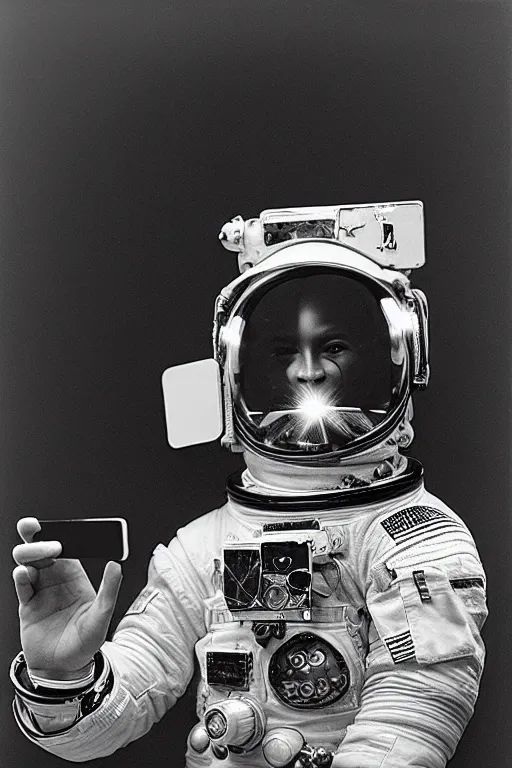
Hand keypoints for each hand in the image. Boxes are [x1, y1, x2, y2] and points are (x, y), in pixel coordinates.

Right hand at [12, 517, 122, 680]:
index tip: (60, 527)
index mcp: (74, 575)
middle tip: (45, 539)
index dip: (61, 534)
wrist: (65, 668)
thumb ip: (109, 591)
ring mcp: (40, 590)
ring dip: (28, 554)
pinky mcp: (27, 605)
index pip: (67, 547)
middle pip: (42, 549)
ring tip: (34, 560)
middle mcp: (55, 578)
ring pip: (27, 562)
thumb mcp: (102, 617)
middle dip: (38, 537)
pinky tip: (24, 575)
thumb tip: (116, 565)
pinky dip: (21, 577)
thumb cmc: (86, 642)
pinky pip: (22, 585)